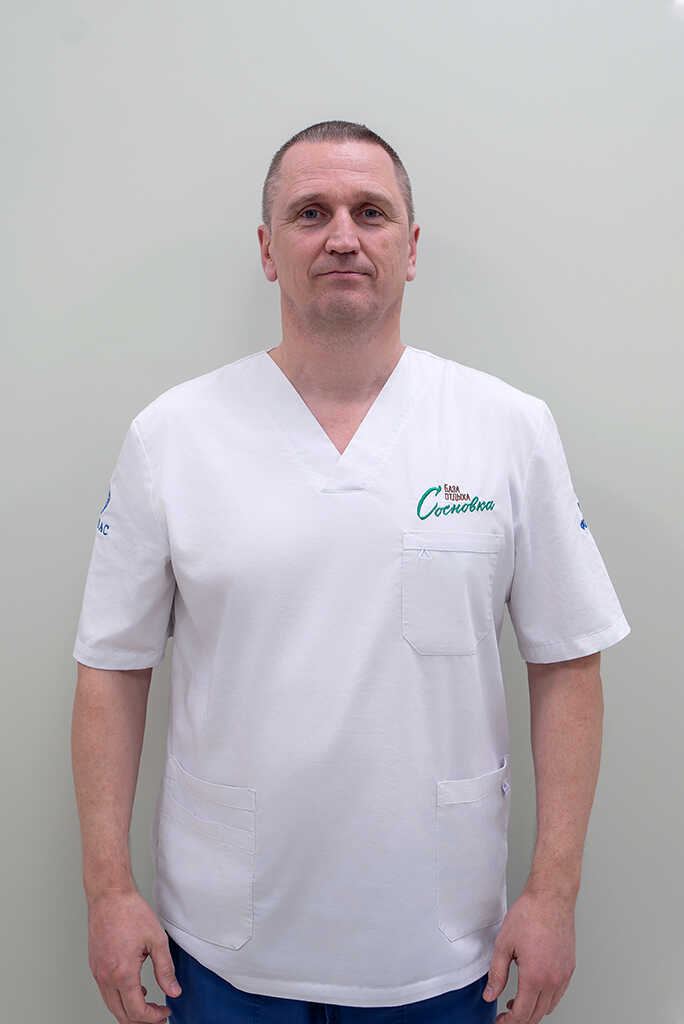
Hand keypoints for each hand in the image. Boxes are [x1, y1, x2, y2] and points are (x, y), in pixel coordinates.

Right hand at [87, 887, 181, 1021]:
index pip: (137, 1011)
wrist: (109, 896)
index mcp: (123, 973)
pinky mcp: (95, 966)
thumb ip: (165, 969)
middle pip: (122, 1015)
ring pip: (112, 1005)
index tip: (165, 1012)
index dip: (153, 1017)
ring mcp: (98, 973)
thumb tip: (173, 991)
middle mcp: (106, 977)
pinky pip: (106, 992)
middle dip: (142, 1020)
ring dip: (130, 1011)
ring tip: (148, 1006)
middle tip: (158, 1016)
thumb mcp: (157, 939)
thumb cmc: (130, 912)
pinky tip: (134, 989)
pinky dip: (120, 998)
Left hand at [481, 887, 575, 1022]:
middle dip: (519, 1019)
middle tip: (505, 1015)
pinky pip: (558, 994)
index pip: (522, 1014)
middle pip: (536, 1015)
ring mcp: (564, 975)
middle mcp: (553, 980)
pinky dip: (545, 999)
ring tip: (516, 1001)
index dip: (508, 1022)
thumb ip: (496, 974)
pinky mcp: (569, 968)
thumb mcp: (504, 944)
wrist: (551, 898)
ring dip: (532, 1010)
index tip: (499, 1021)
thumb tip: (490, 994)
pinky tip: (533, 989)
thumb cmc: (529, 915)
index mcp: (535, 976)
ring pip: (548, 1007)